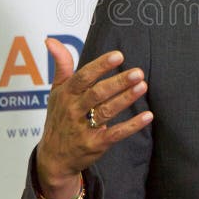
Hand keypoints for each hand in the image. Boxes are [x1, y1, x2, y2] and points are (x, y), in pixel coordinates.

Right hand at [35, 38, 151, 198]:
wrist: (53, 158)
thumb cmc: (59, 118)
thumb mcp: (56, 91)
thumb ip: (61, 65)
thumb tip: (51, 40)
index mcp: (66, 94)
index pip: (83, 77)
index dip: (100, 66)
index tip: (118, 56)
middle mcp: (74, 110)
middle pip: (97, 94)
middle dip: (118, 82)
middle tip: (138, 72)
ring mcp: (84, 129)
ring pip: (107, 111)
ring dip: (126, 99)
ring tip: (143, 86)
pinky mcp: (95, 144)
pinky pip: (115, 134)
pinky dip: (132, 126)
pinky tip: (148, 116)